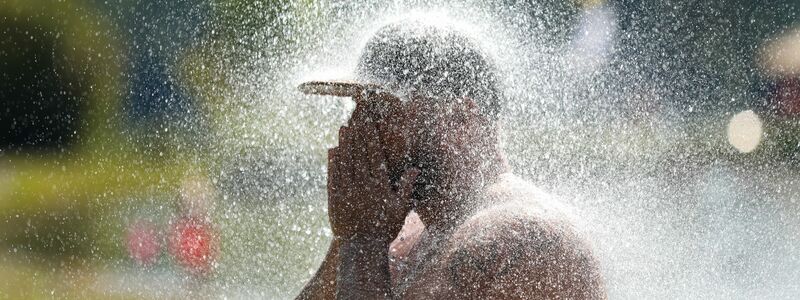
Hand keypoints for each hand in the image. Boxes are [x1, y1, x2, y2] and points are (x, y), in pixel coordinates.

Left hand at [327, 104, 419, 242]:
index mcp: (379, 185)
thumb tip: (415, 169)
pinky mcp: (335, 199)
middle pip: (359, 154)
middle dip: (357, 135)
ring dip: (345, 144)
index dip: (371, 138)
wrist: (362, 248)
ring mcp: (347, 191)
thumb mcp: (400, 208)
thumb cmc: (385, 228)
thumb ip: (406, 186)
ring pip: (346, 162)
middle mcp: (363, 185)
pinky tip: (333, 150)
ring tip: (344, 129)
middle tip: (355, 119)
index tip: (369, 124)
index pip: (374, 155)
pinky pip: (333, 176)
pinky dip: (333, 162)